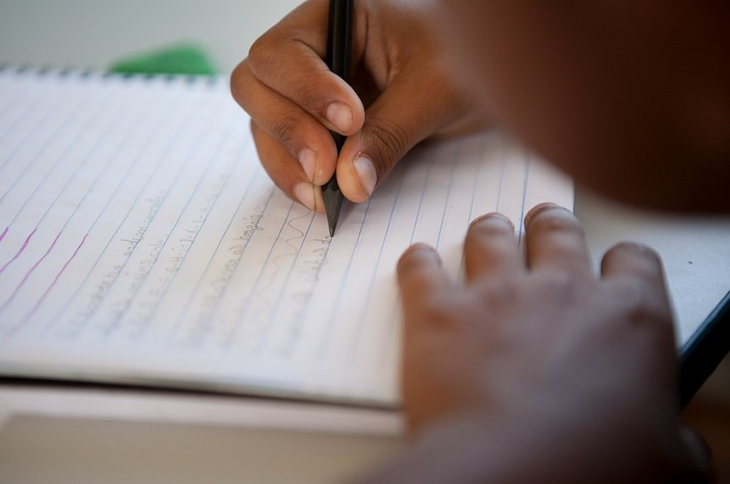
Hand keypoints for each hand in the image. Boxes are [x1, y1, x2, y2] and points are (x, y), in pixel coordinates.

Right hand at [231, 0, 488, 211]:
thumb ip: (390, 132)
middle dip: (288, 130)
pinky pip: (286, 152)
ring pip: (263, 123)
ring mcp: (308, 90)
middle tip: (325, 169)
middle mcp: (312, 49)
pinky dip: (297, 176)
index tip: (349, 123)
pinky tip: (323, 196)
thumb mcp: (435, 92)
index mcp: (335, 15)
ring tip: (324, 194)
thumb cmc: (468, 61)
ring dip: (287, 161)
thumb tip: (347, 183)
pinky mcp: (316, 126)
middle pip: (256, 84)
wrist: (488, 78)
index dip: (307, 90)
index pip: (285, 50)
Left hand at [378, 204, 710, 482]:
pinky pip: (420, 267)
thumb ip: (671, 439)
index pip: (634, 262)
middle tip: (544, 229)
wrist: (512, 475)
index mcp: (627, 318)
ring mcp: (497, 296)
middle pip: (558, 231)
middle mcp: (561, 292)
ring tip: (488, 235)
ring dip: (490, 234)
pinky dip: (418, 262)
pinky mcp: (439, 313)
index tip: (615, 266)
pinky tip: (421, 263)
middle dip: (551, 227)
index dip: (623, 261)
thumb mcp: (665, 462)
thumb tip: (682, 452)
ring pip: (491, 235)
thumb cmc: (590, 469)